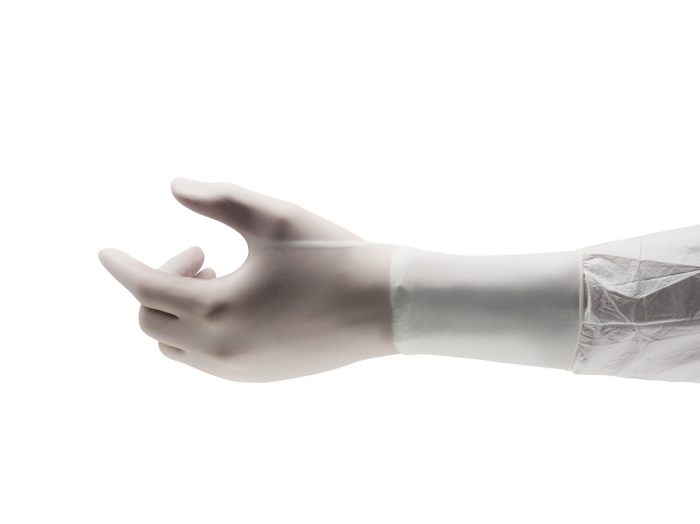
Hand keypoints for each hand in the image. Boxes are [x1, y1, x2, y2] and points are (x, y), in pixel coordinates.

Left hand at [98, 178, 398, 381]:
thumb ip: (218, 199)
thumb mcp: (273, 216)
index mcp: (218, 308)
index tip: (105, 251)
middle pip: (152, 321)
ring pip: (175, 346)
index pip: (145, 288)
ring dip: (179, 309)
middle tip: (200, 254)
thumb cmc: (331, 254)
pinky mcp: (258, 377)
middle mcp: (220, 348)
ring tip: (218, 276)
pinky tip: (236, 304)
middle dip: (159, 283)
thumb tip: (173, 185)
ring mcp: (238, 369)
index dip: (122, 265)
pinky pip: (205, 359)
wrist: (384, 306)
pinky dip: (201, 330)